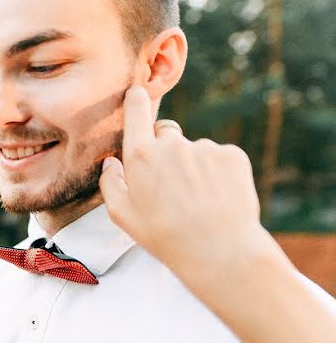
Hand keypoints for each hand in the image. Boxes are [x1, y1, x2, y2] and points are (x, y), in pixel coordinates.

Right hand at [99, 86, 266, 270]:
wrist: (219, 250)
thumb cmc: (164, 236)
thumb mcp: (122, 216)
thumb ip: (110, 183)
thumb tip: (110, 162)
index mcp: (141, 155)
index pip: (137, 111)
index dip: (136, 100)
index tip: (137, 93)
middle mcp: (172, 144)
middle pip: (166, 133)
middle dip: (165, 149)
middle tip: (170, 182)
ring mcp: (205, 147)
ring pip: (194, 150)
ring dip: (193, 166)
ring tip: (197, 200)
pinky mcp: (232, 156)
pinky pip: (220, 157)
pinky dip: (218, 173)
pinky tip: (216, 197)